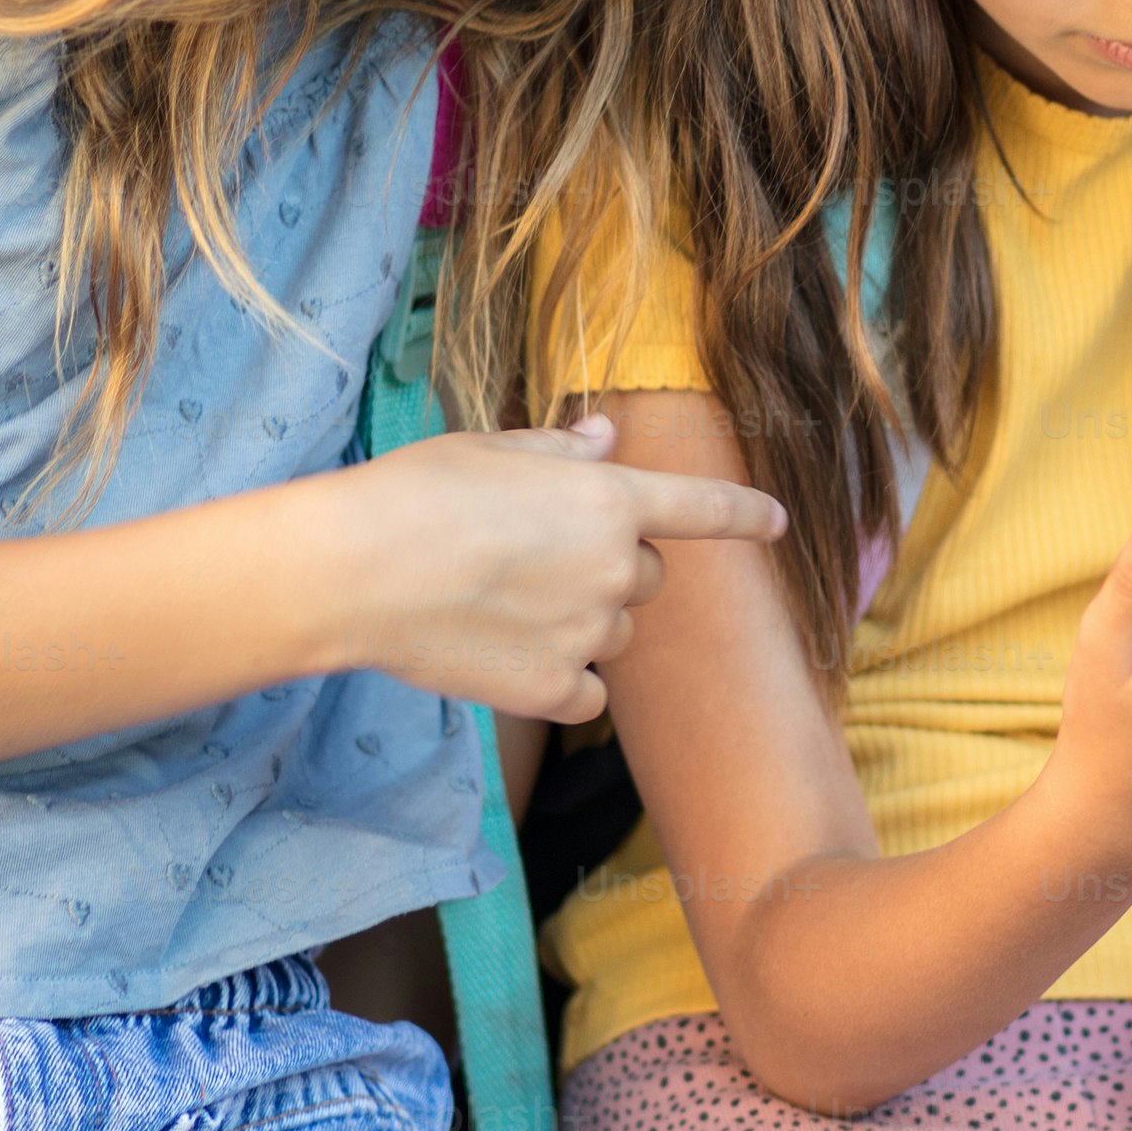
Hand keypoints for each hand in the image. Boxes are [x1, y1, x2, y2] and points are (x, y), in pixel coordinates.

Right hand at [327, 412, 781, 723]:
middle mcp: (615, 567)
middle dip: (611, 568)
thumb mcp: (492, 449)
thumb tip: (605, 437)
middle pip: (648, 576)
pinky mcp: (554, 690)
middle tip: (537, 560)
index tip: (775, 521)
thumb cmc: (416, 492)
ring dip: (583, 623)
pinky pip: (587, 693)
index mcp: (609, 498)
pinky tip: (510, 658)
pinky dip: (565, 682)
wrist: (355, 571)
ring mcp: (588, 633)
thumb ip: (562, 450)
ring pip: (615, 634)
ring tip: (502, 605)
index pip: (701, 508)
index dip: (743, 515)